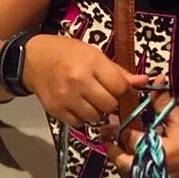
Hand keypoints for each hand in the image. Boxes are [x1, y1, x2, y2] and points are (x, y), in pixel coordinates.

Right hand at [21, 32, 149, 127]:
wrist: (33, 60)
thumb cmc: (67, 54)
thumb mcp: (93, 54)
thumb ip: (118, 71)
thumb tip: (145, 82)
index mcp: (91, 62)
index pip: (120, 87)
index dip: (123, 91)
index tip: (118, 89)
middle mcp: (78, 81)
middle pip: (110, 105)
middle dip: (110, 102)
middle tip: (102, 94)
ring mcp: (66, 97)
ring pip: (96, 117)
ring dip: (97, 112)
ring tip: (89, 99)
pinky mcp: (57, 111)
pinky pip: (80, 123)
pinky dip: (82, 118)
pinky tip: (77, 105)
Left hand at [111, 97, 178, 177]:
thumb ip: (161, 102)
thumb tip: (152, 80)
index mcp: (158, 151)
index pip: (129, 139)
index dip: (117, 128)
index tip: (109, 121)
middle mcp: (156, 171)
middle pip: (124, 165)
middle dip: (113, 151)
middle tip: (107, 138)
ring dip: (122, 166)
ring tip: (117, 152)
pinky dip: (134, 177)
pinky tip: (133, 167)